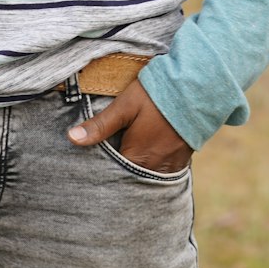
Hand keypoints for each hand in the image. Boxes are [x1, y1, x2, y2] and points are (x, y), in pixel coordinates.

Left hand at [67, 80, 191, 173]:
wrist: (196, 89)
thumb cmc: (157, 95)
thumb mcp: (125, 106)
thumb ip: (100, 125)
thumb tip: (71, 139)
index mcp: (137, 157)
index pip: (112, 175)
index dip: (102, 170)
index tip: (92, 165)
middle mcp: (154, 168)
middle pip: (130, 178)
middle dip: (118, 174)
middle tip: (107, 164)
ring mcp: (170, 166)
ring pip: (146, 177)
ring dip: (136, 171)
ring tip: (126, 159)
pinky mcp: (182, 161)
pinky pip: (162, 172)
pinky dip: (152, 168)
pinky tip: (146, 156)